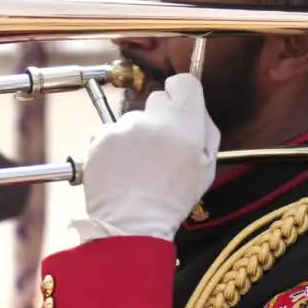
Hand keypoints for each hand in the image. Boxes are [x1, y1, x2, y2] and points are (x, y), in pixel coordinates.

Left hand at [74, 73, 219, 241]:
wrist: (131, 224)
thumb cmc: (173, 198)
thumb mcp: (207, 167)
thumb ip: (206, 130)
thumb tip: (196, 108)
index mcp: (185, 124)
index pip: (183, 83)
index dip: (182, 96)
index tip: (179, 111)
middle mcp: (153, 119)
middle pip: (157, 99)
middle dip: (160, 118)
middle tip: (160, 147)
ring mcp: (123, 127)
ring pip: (133, 119)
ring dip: (137, 135)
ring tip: (138, 165)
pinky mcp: (100, 137)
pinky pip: (112, 132)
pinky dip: (116, 146)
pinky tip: (122, 168)